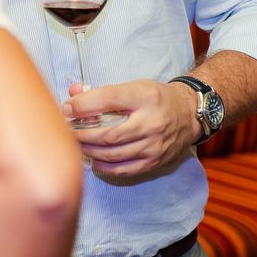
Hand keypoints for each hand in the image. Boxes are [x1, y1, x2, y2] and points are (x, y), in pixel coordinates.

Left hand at [62, 79, 200, 178]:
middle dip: (82, 134)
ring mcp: (154, 145)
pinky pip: (124, 169)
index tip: (67, 108)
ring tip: (76, 144)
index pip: (109, 98)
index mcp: (144, 97)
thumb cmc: (155, 98)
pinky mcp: (154, 161)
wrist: (189, 114)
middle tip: (67, 131)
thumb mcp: (133, 86)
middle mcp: (151, 122)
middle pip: (108, 134)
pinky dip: (104, 167)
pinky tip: (93, 159)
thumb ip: (102, 91)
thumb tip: (72, 95)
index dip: (84, 105)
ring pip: (113, 154)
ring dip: (89, 151)